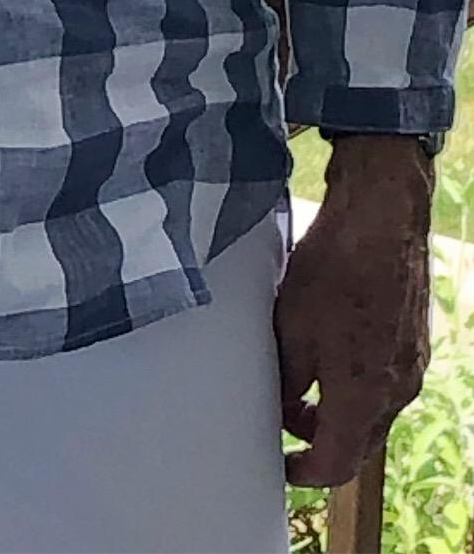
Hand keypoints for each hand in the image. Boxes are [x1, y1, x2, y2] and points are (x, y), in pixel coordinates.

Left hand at [276, 135, 436, 486]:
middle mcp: (396, 392)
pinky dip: (353, 383)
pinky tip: (325, 351)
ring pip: (370, 411)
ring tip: (296, 380)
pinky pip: (383, 382)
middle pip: (357, 441)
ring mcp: (411, 368)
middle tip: (280, 418)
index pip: (336, 462)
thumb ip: (287, 378)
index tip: (278, 463)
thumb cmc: (334, 270)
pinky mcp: (413, 344)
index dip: (303, 471)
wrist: (382, 222)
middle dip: (317, 438)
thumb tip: (281, 406)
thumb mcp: (291, 327)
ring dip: (334, 408)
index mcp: (364, 397)